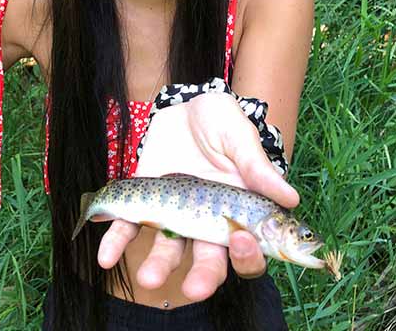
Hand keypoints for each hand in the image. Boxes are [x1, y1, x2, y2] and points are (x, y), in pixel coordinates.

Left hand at [97, 91, 298, 300]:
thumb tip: (290, 198)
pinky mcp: (145, 203)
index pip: (249, 249)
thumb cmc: (222, 122)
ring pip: (169, 250)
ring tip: (147, 278)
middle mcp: (209, 223)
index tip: (242, 241)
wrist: (186, 106)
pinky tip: (105, 256)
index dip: (248, 254)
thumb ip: (257, 167)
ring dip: (158, 266)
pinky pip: (129, 227)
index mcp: (240, 213)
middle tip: (194, 289)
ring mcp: (176, 216)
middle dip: (203, 277)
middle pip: (210, 260)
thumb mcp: (240, 136)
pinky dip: (116, 242)